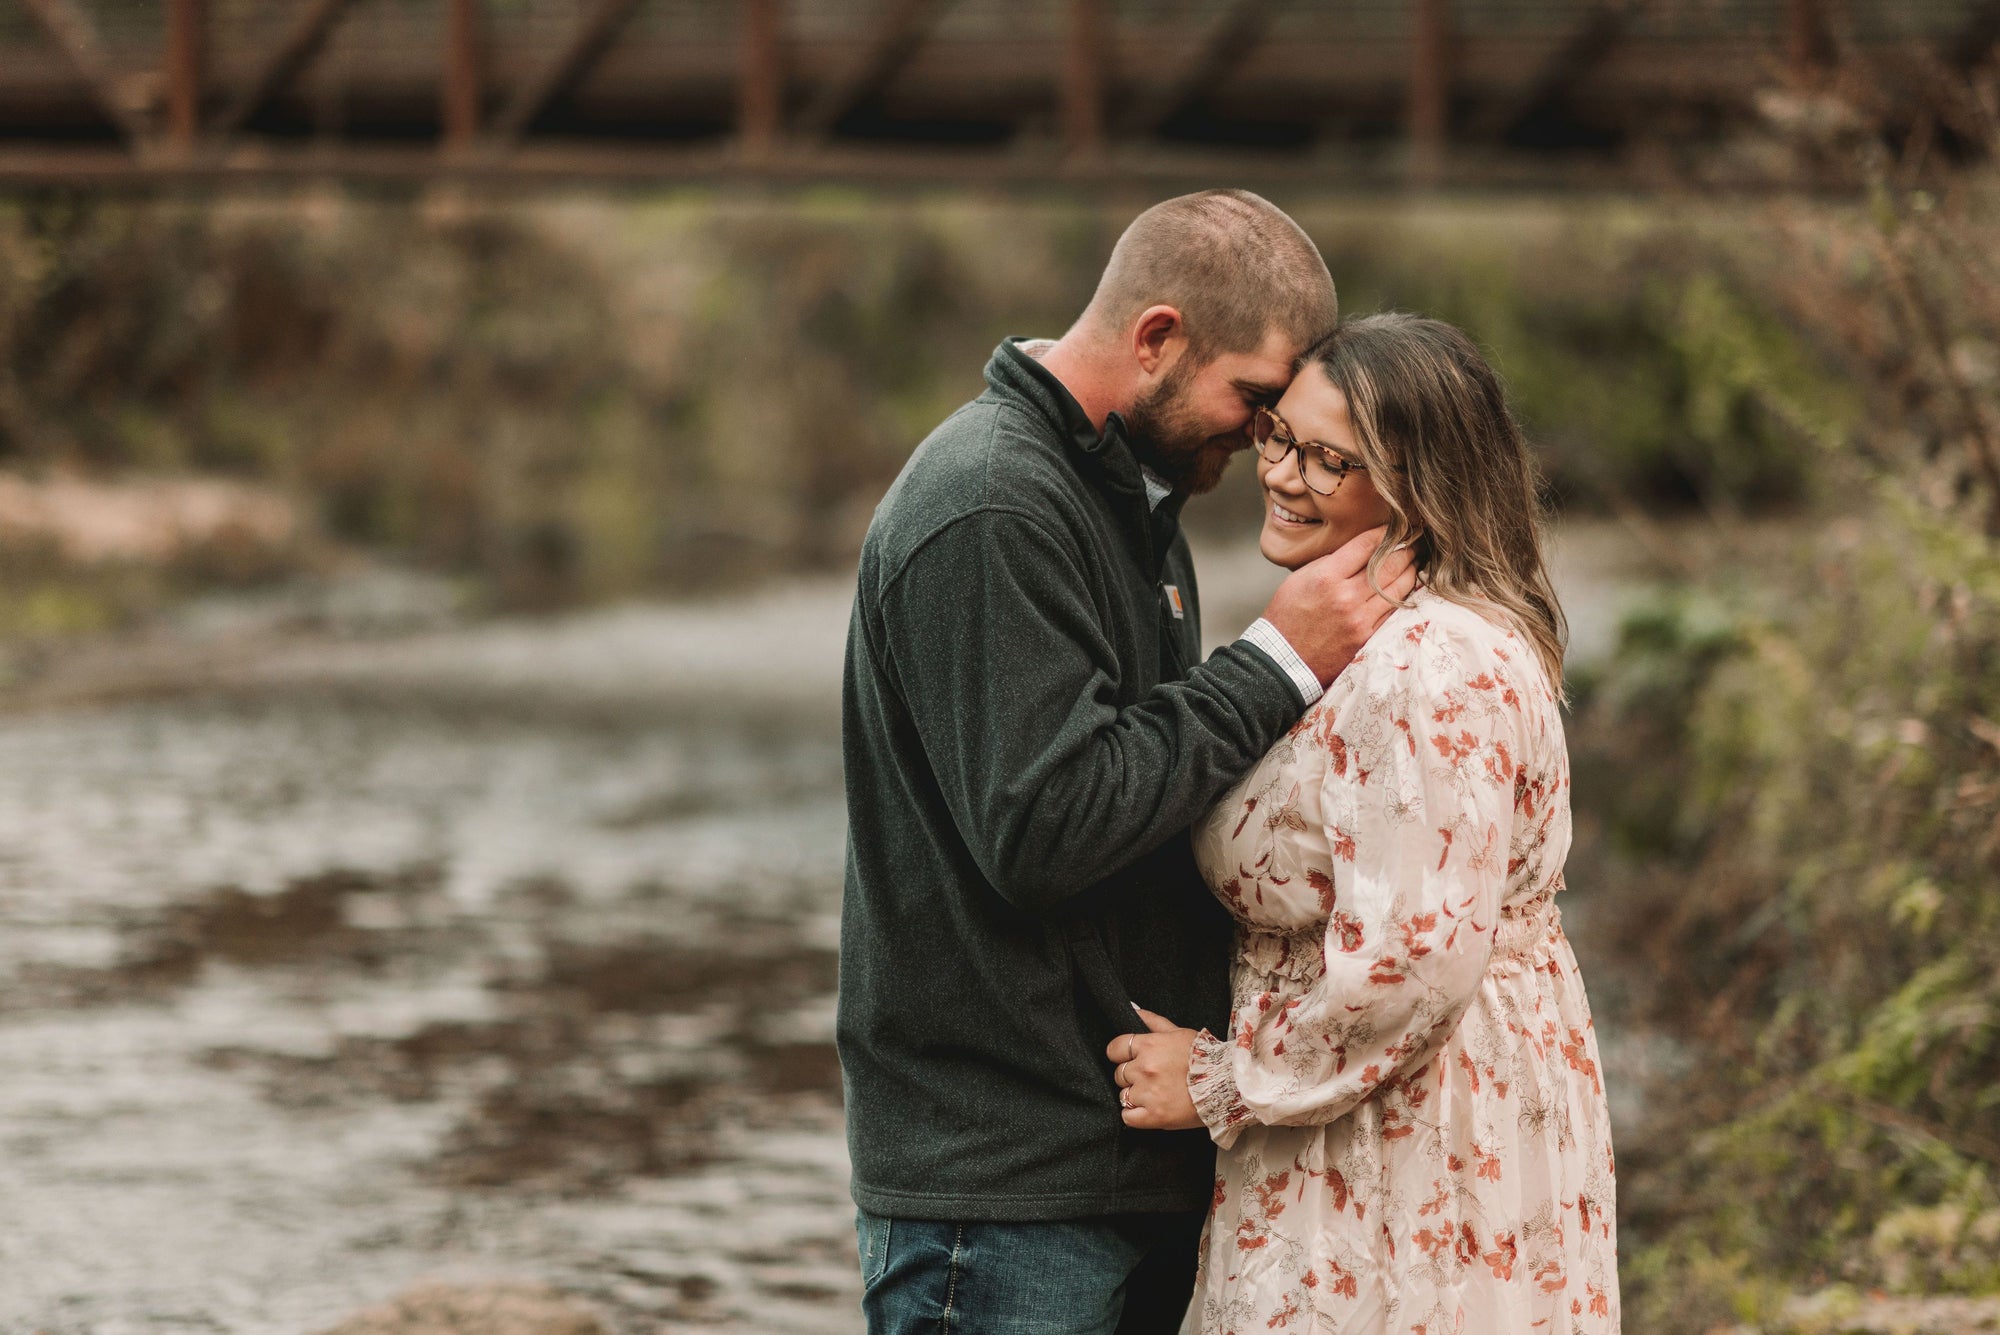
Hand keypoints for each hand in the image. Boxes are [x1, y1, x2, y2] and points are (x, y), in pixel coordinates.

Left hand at [1105, 1006, 1201, 1131]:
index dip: (1120, 1054)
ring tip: (1154, 1094)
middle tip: (1149, 1078)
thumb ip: (1153, 1021)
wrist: (1230, 1085)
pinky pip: (1128, 1117)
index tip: (1128, 1059)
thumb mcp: (1180, 1032)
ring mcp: (1149, 1094)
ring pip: (1123, 1095)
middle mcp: (1145, 1069)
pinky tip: (1147, 1110)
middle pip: (1119, 1073)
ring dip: (1135, 1096)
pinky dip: (1134, 1115)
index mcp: (1149, 1046)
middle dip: (1131, 1076)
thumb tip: (1132, 1009)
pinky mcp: (1155, 1117)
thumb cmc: (1206, 1057)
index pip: (1114, 1049)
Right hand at [1260, 526, 1418, 686]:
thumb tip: (1358, 551)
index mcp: (1326, 577)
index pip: (1366, 545)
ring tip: (1416, 559)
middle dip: (1407, 547)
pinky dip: (1404, 595)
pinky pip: (1393, 611)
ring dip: (1411, 570)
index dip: (1385, 533)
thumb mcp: (1299, 579)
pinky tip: (1408, 585)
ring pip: (1397, 587)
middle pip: (1388, 564)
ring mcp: (1359, 618)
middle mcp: (1346, 596)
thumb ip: (1329, 563)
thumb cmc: (1286, 618)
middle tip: (1416, 539)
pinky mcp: (1367, 637)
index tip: (1395, 527)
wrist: (1283, 660)